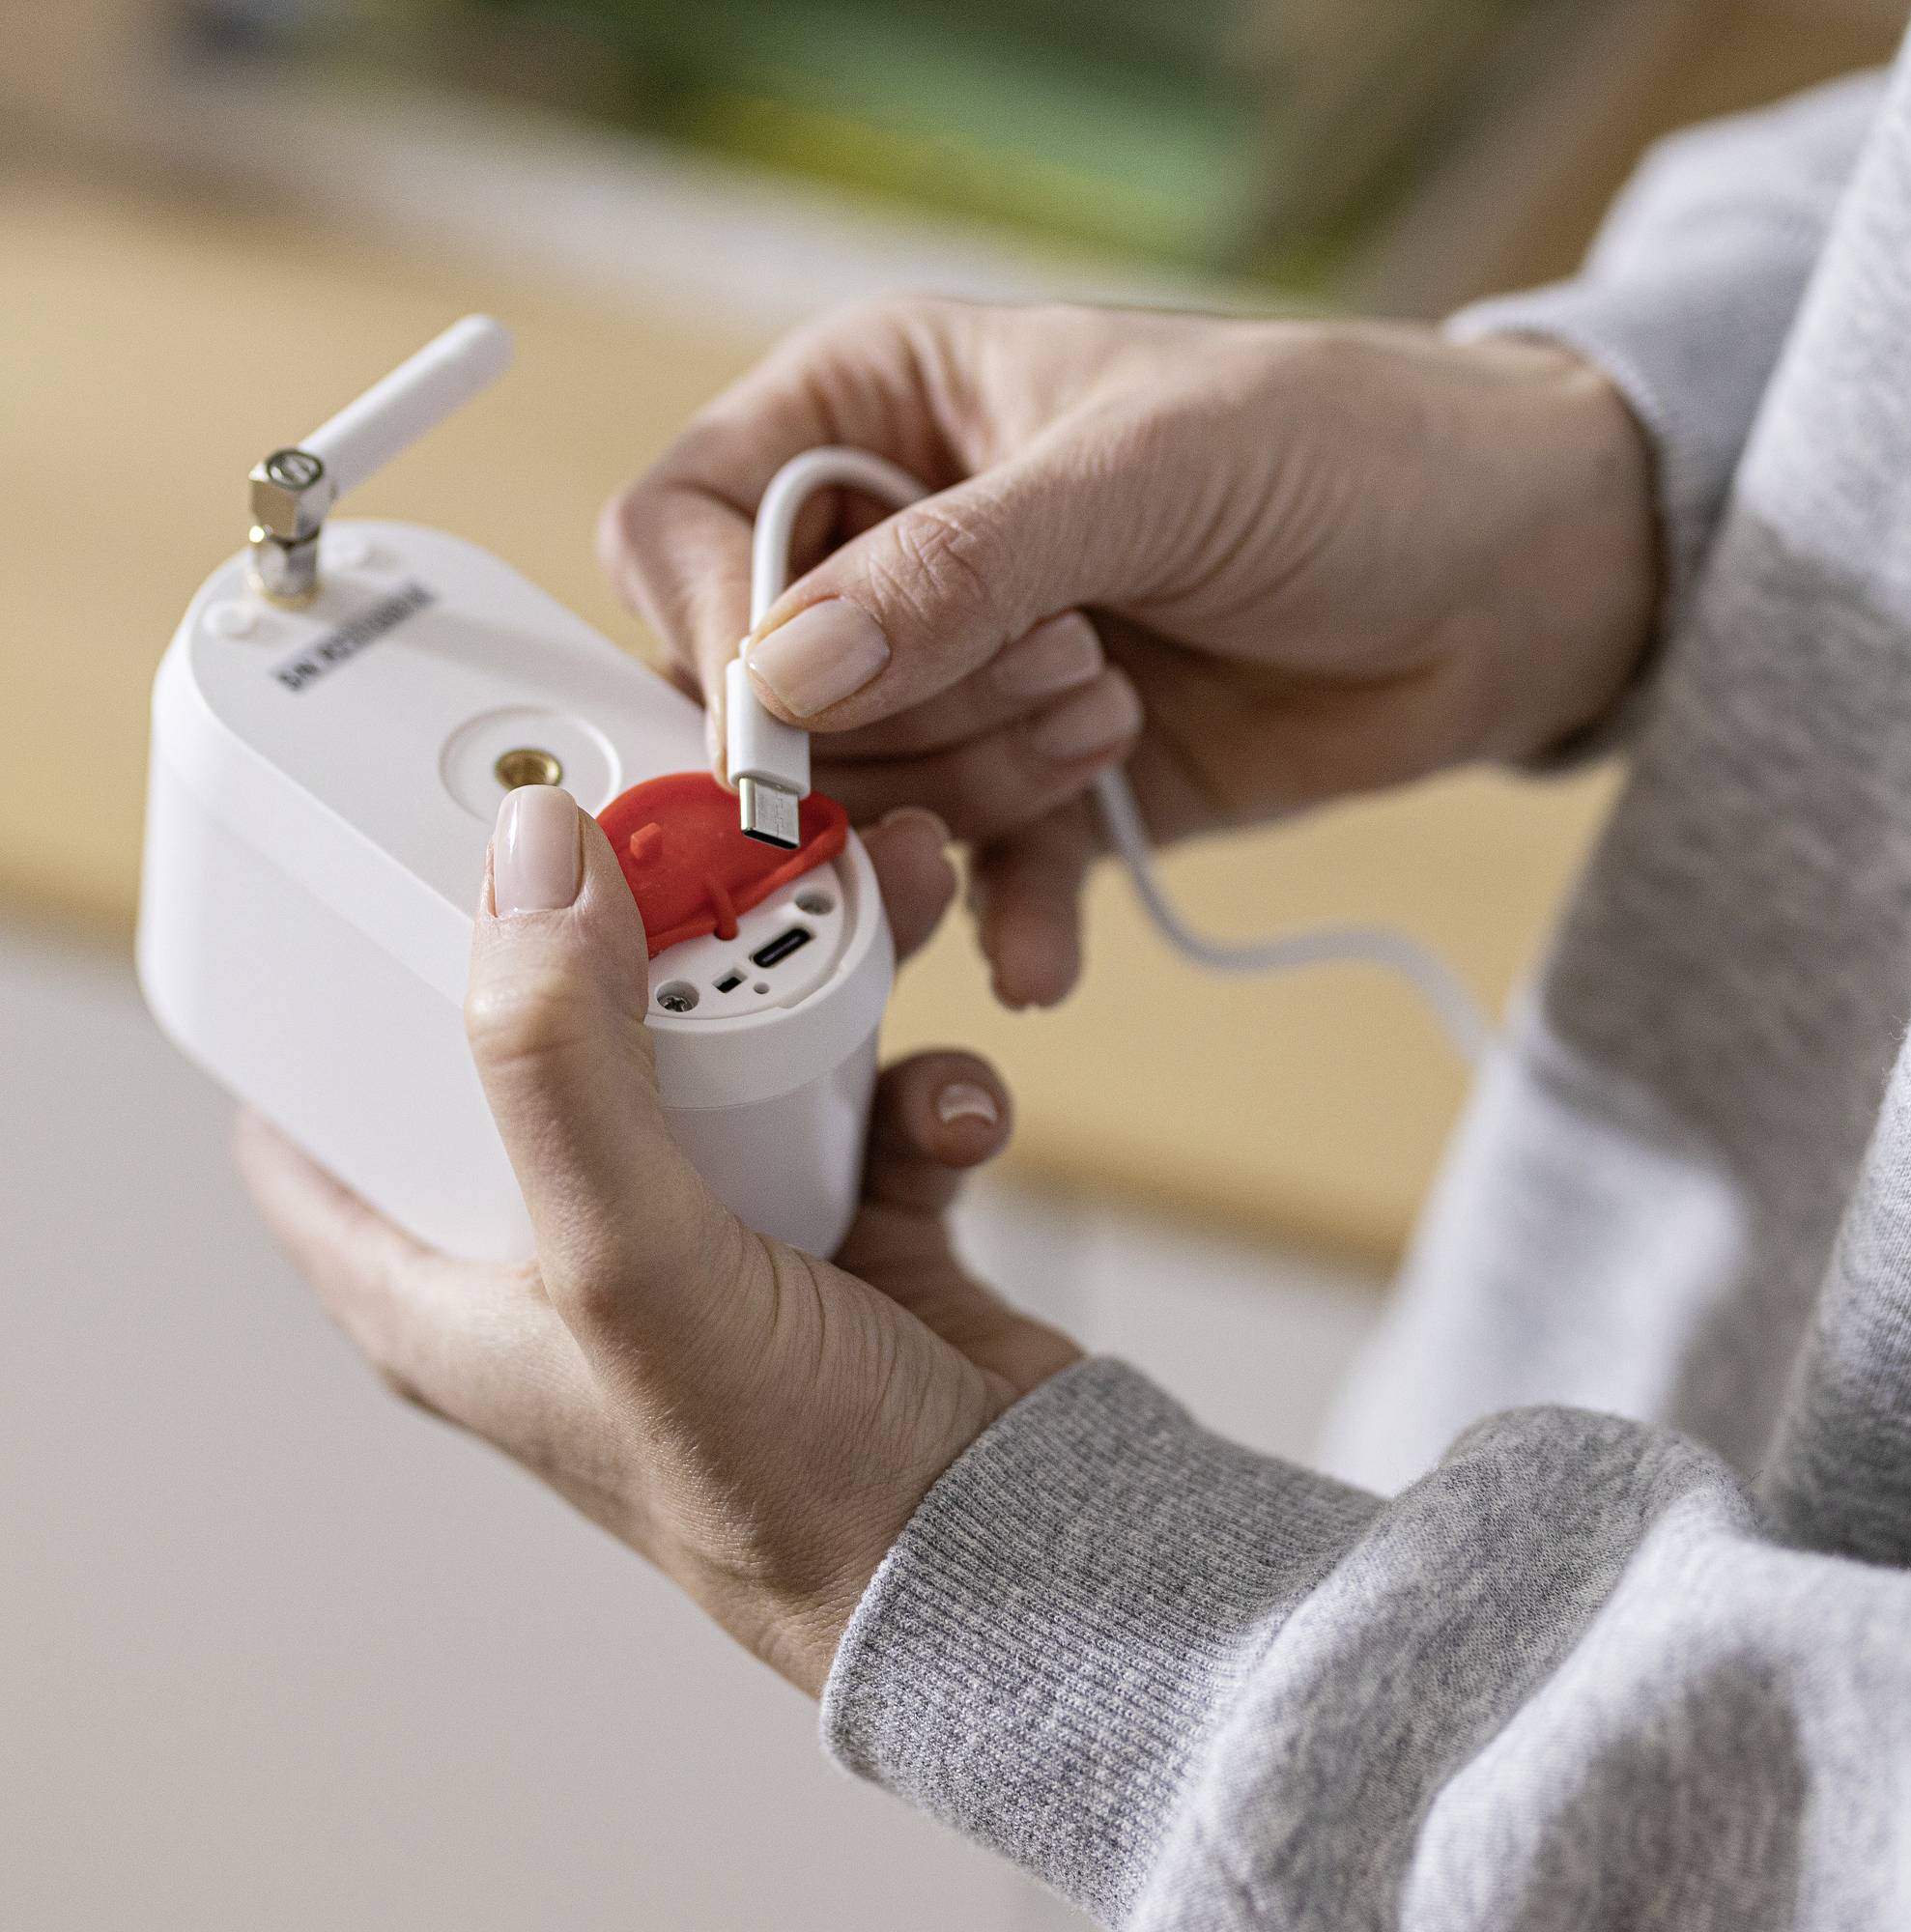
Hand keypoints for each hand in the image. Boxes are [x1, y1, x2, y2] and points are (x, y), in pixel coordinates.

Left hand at [235, 788, 1080, 1693]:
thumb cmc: (789, 1489)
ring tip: (879, 902)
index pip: (326, 1118)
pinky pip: (866, 1104)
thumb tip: (527, 855)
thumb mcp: (632, 1265)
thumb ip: (559, 1059)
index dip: (345, 981)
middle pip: (565, 1039)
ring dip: (814, 971)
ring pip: (736, 1046)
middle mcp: (575, 1264)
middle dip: (643, 927)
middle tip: (700, 835)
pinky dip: (916, 1083)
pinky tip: (950, 1109)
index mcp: (454, 1294)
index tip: (406, 852)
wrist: (1014, 1561)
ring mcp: (719, 1248)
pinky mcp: (850, 1239)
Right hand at [600, 299, 1658, 1007]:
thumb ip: (962, 570)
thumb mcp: (1152, 474)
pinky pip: (979, 874)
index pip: (692, 519)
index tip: (789, 711)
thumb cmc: (1353, 451)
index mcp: (884, 400)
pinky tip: (1049, 954)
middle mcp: (906, 540)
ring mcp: (977, 672)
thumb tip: (784, 673)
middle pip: (768, 688)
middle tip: (1066, 674)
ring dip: (978, 796)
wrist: (1522, 574)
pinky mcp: (1057, 782)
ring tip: (1116, 723)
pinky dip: (1010, 917)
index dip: (719, 624)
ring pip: (870, 792)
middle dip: (900, 718)